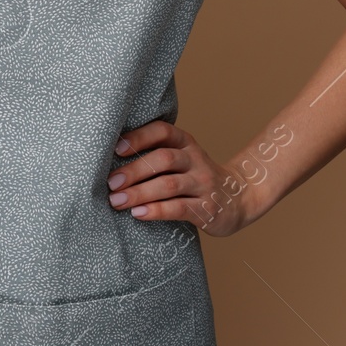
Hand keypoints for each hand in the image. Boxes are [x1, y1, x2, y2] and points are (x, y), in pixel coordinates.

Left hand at [105, 120, 261, 236]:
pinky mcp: (207, 209)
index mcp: (185, 142)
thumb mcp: (180, 158)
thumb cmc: (194, 177)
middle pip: (163, 159)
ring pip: (169, 185)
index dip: (139, 137)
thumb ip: (154, 155)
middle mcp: (195, 159)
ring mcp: (203, 184)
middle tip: (110, 183)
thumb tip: (108, 160)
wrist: (238, 199)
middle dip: (134, 170)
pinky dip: (156, 210)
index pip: (162, 131)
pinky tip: (138, 214)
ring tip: (117, 201)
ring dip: (139, 193)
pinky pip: (179, 208)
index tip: (116, 149)